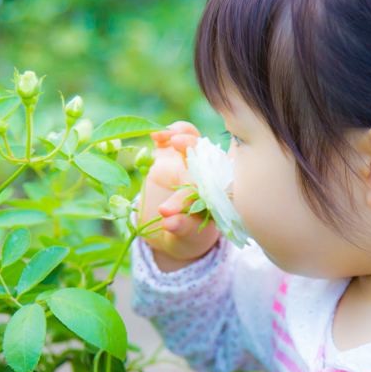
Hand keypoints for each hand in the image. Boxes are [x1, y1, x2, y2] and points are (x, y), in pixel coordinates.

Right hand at [140, 121, 221, 271]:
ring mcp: (185, 163)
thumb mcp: (185, 239)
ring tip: (168, 135)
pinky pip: (169, 138)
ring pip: (192, 139)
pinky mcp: (166, 157)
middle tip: (179, 143)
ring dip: (182, 133)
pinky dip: (164, 132)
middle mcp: (204, 175)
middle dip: (193, 147)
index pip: (209, 187)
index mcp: (215, 195)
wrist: (167, 232)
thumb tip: (170, 222)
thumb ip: (182, 230)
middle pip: (205, 155)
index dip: (193, 191)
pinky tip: (155, 134)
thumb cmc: (184, 238)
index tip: (167, 209)